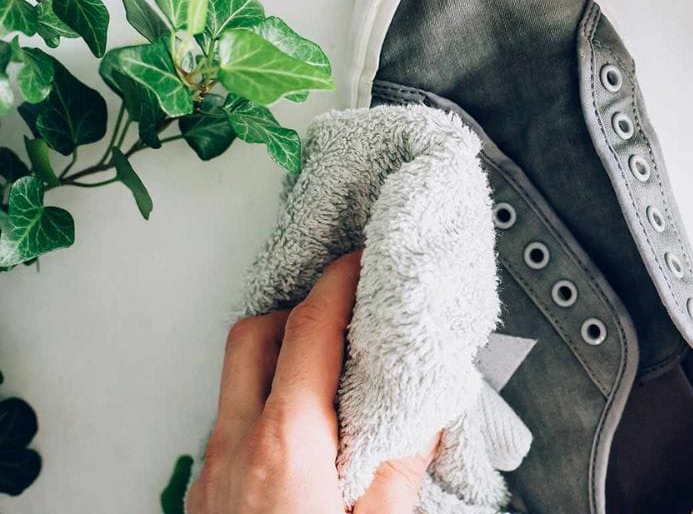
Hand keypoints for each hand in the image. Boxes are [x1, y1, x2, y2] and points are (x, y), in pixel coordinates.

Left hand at [188, 252, 436, 512]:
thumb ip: (400, 467)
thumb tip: (427, 414)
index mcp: (286, 448)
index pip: (308, 331)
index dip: (338, 284)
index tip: (362, 262)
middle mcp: (236, 450)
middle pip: (252, 338)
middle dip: (298, 311)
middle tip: (345, 316)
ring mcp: (212, 474)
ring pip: (237, 383)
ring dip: (280, 363)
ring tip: (332, 376)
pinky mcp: (204, 499)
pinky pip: (232, 427)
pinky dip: (267, 408)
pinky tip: (306, 435)